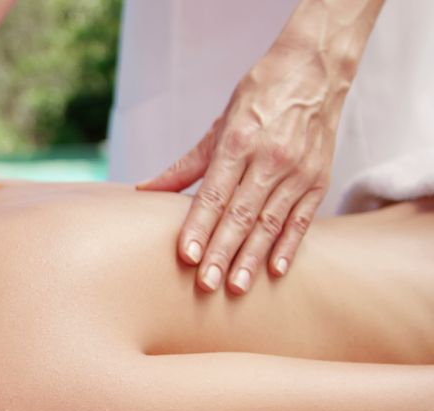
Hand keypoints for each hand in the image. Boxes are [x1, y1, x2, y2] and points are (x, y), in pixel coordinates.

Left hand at [137, 43, 348, 293]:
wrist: (314, 70)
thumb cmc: (257, 97)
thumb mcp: (218, 124)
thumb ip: (186, 165)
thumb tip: (145, 190)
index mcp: (238, 144)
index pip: (213, 195)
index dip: (199, 227)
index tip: (186, 257)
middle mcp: (269, 159)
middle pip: (240, 215)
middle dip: (221, 252)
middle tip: (206, 285)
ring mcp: (297, 171)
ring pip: (270, 222)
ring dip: (251, 257)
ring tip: (235, 287)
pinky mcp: (319, 179)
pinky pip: (301, 219)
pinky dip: (288, 246)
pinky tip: (274, 270)